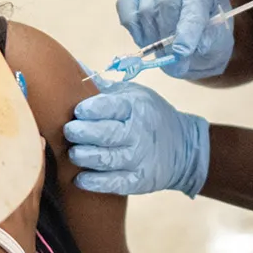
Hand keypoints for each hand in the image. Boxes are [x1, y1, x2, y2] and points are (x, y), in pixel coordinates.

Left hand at [63, 83, 209, 196]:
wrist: (183, 148)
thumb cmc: (148, 117)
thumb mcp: (133, 95)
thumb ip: (102, 88)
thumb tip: (70, 69)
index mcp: (135, 107)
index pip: (110, 106)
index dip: (90, 109)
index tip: (77, 110)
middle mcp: (138, 133)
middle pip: (105, 134)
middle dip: (81, 133)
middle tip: (69, 131)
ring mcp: (139, 158)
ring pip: (106, 159)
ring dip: (85, 156)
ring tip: (74, 153)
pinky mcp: (139, 180)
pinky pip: (114, 183)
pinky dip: (94, 182)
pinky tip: (80, 179)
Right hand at [115, 0, 233, 79]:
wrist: (197, 25)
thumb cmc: (209, 35)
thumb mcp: (218, 44)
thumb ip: (204, 46)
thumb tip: (180, 53)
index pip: (196, 3)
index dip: (188, 28)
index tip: (182, 51)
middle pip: (166, 3)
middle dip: (166, 38)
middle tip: (173, 61)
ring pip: (145, 9)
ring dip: (152, 38)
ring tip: (164, 52)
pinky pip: (125, 6)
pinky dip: (134, 28)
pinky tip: (146, 39)